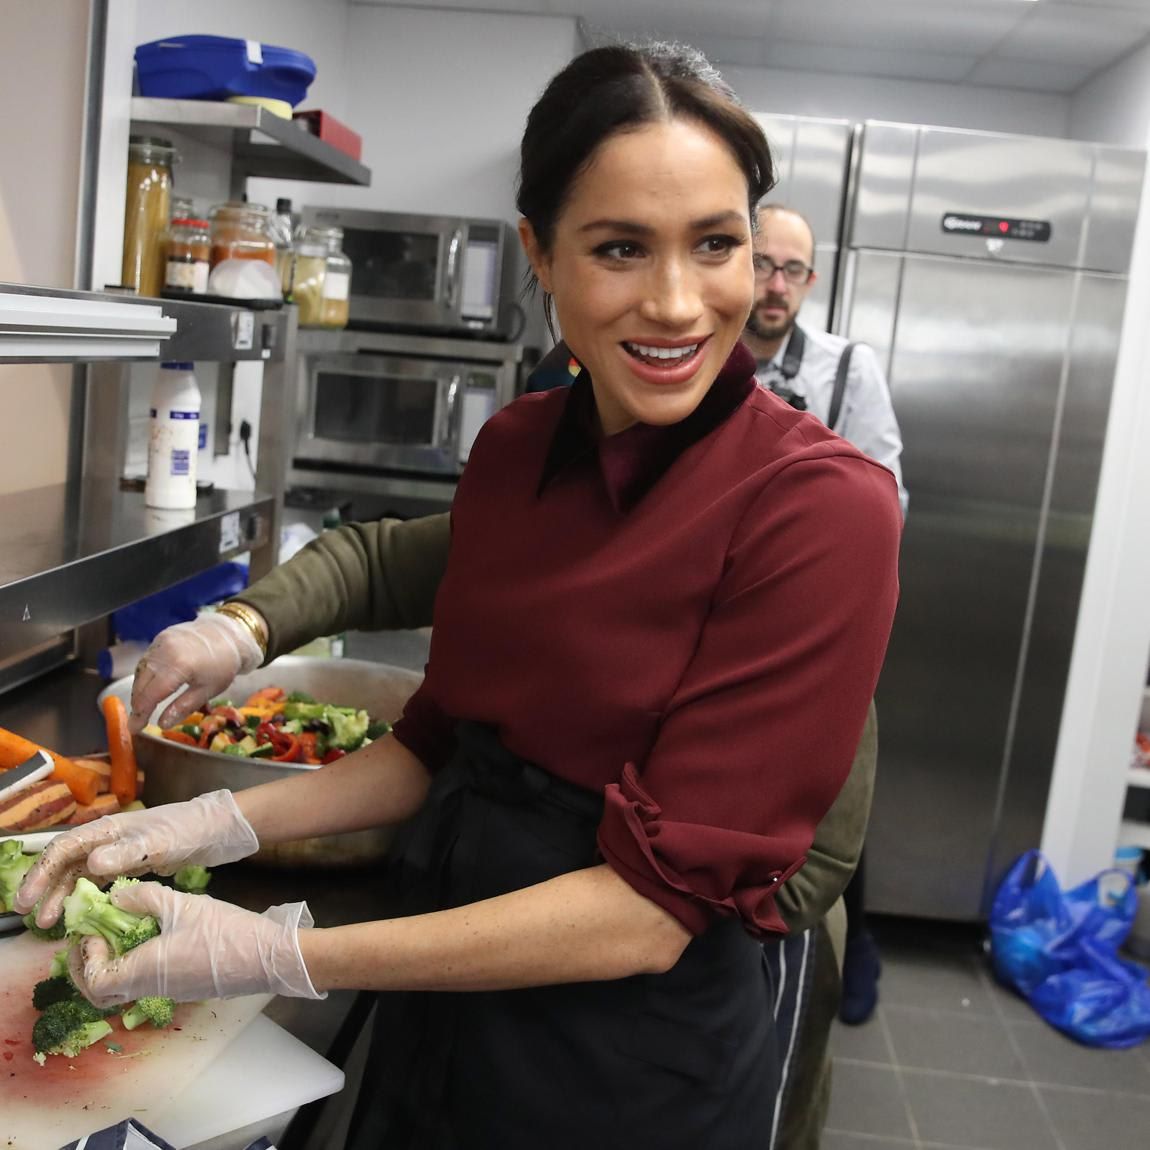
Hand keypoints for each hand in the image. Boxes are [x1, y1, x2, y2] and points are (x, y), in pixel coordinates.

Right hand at [13, 790, 258, 924]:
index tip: (28, 898)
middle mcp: (106, 840)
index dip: (42, 872)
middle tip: (27, 916)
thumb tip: (92, 865)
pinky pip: (96, 884)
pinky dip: (82, 898)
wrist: (213, 830)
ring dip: (61, 897)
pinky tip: (77, 917)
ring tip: (48, 924)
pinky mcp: (127, 866)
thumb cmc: (186, 829)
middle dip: (43, 887)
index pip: (64, 849)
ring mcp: (115, 853)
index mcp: (108, 829)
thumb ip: (128, 852)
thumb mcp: (159, 841)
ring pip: (77, 875)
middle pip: (64, 863)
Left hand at [69, 882, 323, 1005]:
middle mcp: (151, 988)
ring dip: (115, 962)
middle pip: (103, 992)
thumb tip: (116, 897)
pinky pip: (147, 981)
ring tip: (123, 930)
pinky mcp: (185, 987)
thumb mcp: (183, 905)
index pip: (94, 980)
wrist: (269, 958)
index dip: (85, 958)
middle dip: (90, 966)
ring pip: (125, 986)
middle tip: (94, 938)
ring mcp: (170, 991)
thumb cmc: (225, 933)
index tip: (95, 931)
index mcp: (145, 971)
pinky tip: (153, 935)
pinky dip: (137, 962)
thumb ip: (145, 898)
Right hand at [129, 611, 263, 731]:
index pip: (151, 695)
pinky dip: (144, 674)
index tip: (135, 728)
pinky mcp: (161, 637)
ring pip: (140, 670)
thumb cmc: (222, 665)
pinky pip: (146, 659)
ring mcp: (161, 642)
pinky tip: (148, 687)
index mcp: (179, 666)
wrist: (228, 635)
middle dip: (137, 703)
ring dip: (138, 689)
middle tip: (137, 720)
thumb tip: (163, 724)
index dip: (141, 713)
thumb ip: (183, 707)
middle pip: (141, 683)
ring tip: (141, 706)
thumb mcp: (207, 690)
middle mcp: (165, 652)